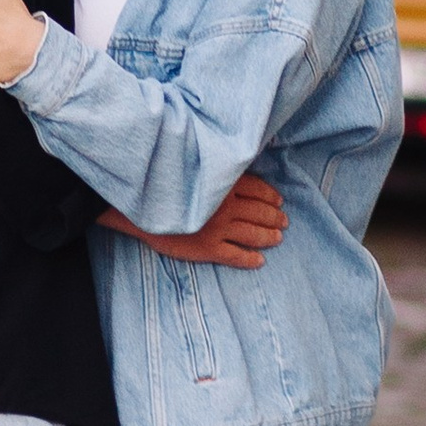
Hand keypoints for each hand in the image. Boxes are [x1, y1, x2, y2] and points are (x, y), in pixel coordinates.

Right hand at [101, 172, 287, 269]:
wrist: (141, 207)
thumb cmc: (167, 182)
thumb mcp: (194, 166)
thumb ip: (215, 168)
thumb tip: (235, 164)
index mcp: (223, 185)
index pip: (257, 189)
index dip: (271, 196)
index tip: (279, 201)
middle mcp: (225, 207)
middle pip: (259, 213)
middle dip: (274, 218)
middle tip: (283, 222)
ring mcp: (218, 229)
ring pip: (252, 235)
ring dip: (268, 237)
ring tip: (277, 239)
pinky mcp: (208, 248)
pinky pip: (235, 256)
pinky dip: (249, 259)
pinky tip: (258, 261)